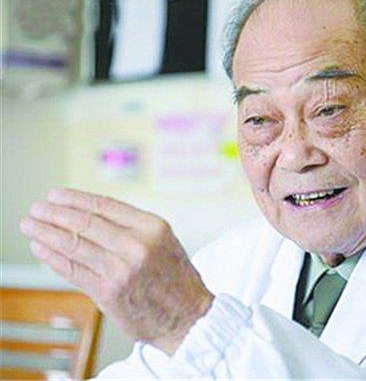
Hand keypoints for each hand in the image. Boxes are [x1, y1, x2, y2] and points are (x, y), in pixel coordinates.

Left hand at [20, 188, 213, 353]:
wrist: (188, 316)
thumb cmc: (175, 278)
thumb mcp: (163, 241)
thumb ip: (132, 228)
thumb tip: (89, 216)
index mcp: (152, 227)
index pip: (105, 206)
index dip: (75, 199)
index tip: (56, 195)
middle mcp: (136, 245)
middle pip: (85, 223)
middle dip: (55, 214)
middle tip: (36, 209)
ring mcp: (121, 270)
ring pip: (74, 245)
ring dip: (46, 234)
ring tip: (31, 226)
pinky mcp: (108, 292)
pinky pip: (74, 271)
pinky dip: (53, 258)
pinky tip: (41, 248)